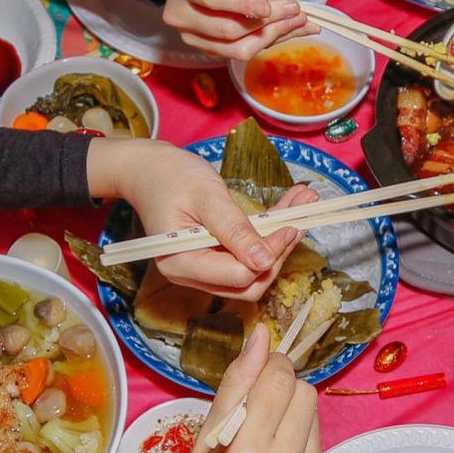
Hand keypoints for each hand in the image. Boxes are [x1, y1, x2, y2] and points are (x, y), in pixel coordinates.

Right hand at [88, 139, 317, 299]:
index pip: (238, 275)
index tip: (291, 226)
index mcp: (182, 264)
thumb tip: (264, 261)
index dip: (269, 255)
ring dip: (281, 241)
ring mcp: (204, 269)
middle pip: (249, 282)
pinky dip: (270, 234)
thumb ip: (235, 230)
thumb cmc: (171, 177)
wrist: (148, 170)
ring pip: (253, 270)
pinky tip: (290, 207)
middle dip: (279, 253)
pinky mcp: (215, 258)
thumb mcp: (207, 197)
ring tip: (304, 205)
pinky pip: (247, 255)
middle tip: (301, 219)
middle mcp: (193, 275)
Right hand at [142, 0, 315, 61]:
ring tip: (301, 22)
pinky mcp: (211, 50)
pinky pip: (244, 52)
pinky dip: (271, 42)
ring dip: (273, 36)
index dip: (241, 4)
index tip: (268, 7)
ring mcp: (194, 38)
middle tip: (297, 11)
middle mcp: (181, 15)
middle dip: (267, 22)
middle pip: (227, 29)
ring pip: (237, 49)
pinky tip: (292, 30)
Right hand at [155, 325, 332, 452]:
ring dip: (291, 416)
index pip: (280, 379)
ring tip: (263, 441)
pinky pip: (318, 445)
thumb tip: (262, 336)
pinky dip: (299, 443)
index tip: (253, 380)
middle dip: (281, 391)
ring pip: (314, 416)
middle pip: (304, 392)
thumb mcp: (203, 441)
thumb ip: (236, 384)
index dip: (267, 368)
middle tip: (255, 412)